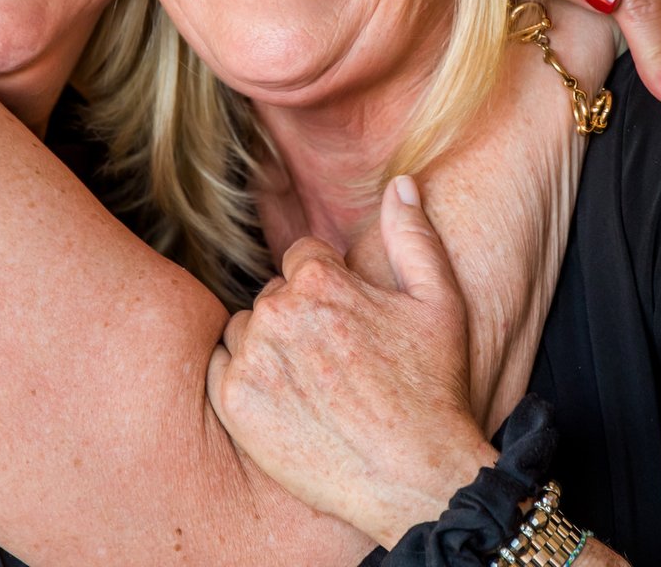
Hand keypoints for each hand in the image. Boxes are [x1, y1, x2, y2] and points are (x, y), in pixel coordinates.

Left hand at [207, 177, 492, 546]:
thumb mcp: (439, 303)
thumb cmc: (432, 389)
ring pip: (246, 330)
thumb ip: (413, 235)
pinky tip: (285, 404)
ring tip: (314, 387)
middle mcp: (277, 312)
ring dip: (269, 348)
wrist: (415, 478)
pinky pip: (221, 368)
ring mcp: (251, 359)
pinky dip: (245, 380)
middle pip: (273, 296)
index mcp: (320, 279)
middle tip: (337, 364)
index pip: (301, 259)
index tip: (350, 328)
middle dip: (299, 319)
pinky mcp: (233, 402)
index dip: (330, 291)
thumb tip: (401, 182)